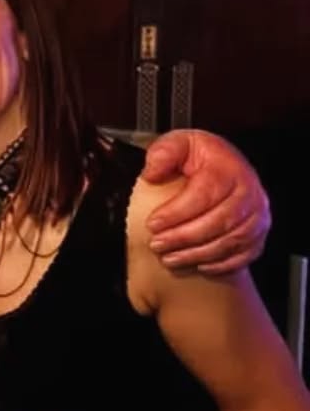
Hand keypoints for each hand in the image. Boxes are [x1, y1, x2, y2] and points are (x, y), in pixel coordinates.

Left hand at [141, 130, 269, 273]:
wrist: (222, 166)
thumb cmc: (198, 157)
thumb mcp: (178, 144)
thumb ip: (163, 153)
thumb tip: (151, 173)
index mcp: (229, 168)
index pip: (205, 193)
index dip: (177, 212)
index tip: (153, 224)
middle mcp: (250, 192)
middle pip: (219, 221)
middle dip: (184, 237)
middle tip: (157, 245)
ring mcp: (258, 215)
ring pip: (231, 241)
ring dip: (198, 254)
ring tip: (170, 258)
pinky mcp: (259, 233)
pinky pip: (245, 254)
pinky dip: (221, 264)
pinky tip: (198, 266)